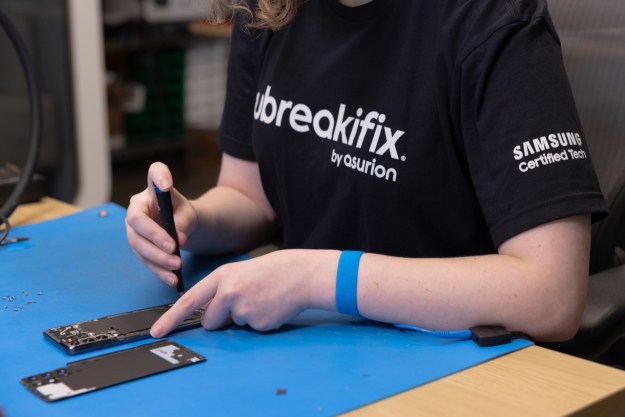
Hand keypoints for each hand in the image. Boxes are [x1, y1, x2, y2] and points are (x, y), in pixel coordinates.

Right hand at [125, 162, 197, 286]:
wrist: (180, 228)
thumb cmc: (182, 214)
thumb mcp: (189, 213)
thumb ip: (184, 222)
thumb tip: (179, 239)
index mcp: (152, 191)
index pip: (154, 174)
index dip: (159, 176)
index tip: (167, 184)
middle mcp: (137, 208)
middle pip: (137, 222)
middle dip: (154, 237)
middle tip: (173, 248)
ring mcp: (133, 229)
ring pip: (138, 245)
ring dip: (157, 258)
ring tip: (176, 267)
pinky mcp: (137, 248)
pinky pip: (145, 260)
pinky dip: (158, 270)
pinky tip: (171, 279)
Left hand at [150, 249, 337, 336]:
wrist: (300, 275)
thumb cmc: (271, 272)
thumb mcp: (240, 273)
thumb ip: (221, 291)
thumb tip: (211, 315)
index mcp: (222, 277)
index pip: (189, 300)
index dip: (170, 317)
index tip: (156, 330)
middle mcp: (229, 293)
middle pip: (209, 320)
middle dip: (219, 319)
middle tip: (241, 302)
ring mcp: (243, 309)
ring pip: (232, 324)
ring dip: (242, 318)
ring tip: (260, 300)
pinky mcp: (258, 323)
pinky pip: (250, 329)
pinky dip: (258, 321)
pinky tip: (270, 306)